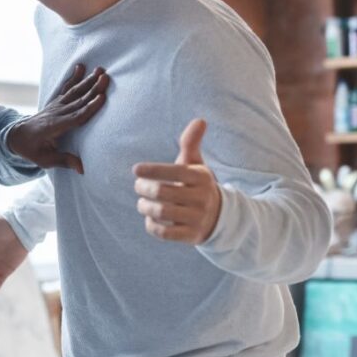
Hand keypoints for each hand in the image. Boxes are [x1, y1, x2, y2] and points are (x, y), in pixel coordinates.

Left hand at [6, 64, 108, 173]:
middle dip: (93, 89)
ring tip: (99, 70)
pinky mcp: (56, 103)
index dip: (89, 108)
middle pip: (78, 100)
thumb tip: (82, 168)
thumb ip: (63, 161)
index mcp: (54, 127)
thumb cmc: (32, 149)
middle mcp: (56, 113)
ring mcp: (55, 106)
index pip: (75, 117)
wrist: (16, 136)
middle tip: (106, 78)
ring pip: (74, 92)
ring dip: (87, 81)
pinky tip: (80, 67)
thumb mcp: (44, 160)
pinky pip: (66, 89)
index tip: (102, 98)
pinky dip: (73, 77)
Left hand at [132, 118, 221, 244]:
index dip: (152, 170)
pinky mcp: (191, 236)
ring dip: (144, 206)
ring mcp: (198, 219)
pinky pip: (164, 232)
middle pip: (162, 192)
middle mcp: (202, 198)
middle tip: (138, 186)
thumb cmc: (198, 185)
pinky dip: (151, 224)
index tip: (136, 169)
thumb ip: (192, 143)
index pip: (174, 171)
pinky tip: (150, 218)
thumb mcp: (196, 165)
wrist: (220, 217)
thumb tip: (200, 119)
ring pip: (161, 212)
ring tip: (141, 202)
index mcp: (201, 178)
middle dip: (143, 188)